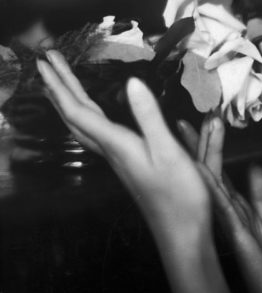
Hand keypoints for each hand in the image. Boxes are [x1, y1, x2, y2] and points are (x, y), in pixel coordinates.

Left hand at [37, 50, 229, 292]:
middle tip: (47, 63)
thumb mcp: (168, 152)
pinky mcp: (128, 164)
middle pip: (75, 116)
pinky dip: (87, 117)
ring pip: (83, 126)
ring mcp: (119, 159)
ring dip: (70, 102)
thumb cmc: (179, 196)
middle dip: (59, 87)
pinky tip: (94, 117)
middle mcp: (112, 151)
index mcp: (118, 144)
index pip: (78, 111)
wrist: (182, 232)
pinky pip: (97, 134)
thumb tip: (132, 82)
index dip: (60, 84)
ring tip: (61, 84)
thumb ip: (149, 117)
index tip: (47, 61)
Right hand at [179, 119, 261, 292]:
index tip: (195, 128)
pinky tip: (203, 169)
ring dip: (202, 158)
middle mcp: (227, 216)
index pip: (217, 176)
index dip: (207, 152)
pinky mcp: (239, 236)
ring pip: (211, 186)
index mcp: (235, 213)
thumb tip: (255, 168)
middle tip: (181, 121)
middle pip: (209, 176)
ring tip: (188, 132)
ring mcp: (230, 225)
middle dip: (196, 148)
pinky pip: (224, 207)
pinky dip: (213, 187)